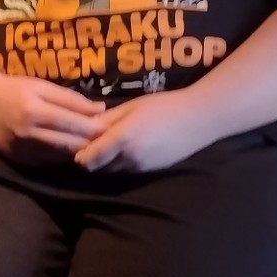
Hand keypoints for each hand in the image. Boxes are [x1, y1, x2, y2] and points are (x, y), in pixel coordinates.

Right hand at [0, 75, 105, 163]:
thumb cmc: (14, 88)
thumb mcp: (42, 86)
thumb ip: (71, 99)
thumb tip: (101, 110)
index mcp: (33, 111)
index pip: (71, 124)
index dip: (93, 128)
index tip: (111, 129)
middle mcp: (25, 133)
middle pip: (67, 144)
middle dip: (89, 144)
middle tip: (108, 142)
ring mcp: (20, 150)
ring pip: (59, 157)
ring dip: (78, 154)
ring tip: (95, 148)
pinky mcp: (16, 159)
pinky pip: (46, 162)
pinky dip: (61, 158)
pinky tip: (72, 153)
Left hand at [74, 92, 210, 172]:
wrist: (200, 119)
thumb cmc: (165, 105)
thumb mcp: (132, 107)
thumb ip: (107, 119)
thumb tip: (86, 125)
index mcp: (122, 139)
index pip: (88, 158)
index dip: (79, 155)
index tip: (76, 144)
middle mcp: (129, 158)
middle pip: (98, 168)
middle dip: (91, 159)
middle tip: (90, 143)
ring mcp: (141, 167)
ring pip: (113, 171)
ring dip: (107, 162)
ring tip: (111, 144)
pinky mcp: (151, 171)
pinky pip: (128, 170)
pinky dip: (122, 163)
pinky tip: (130, 148)